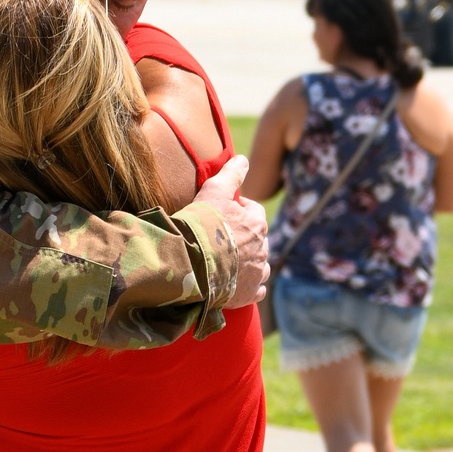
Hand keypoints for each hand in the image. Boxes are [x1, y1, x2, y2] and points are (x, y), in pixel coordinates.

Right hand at [193, 155, 269, 307]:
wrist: (189, 263)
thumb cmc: (201, 224)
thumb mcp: (214, 191)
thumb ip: (231, 174)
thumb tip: (243, 158)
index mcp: (257, 224)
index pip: (254, 211)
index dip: (239, 209)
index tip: (222, 212)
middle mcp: (262, 248)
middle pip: (257, 239)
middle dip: (243, 236)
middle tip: (220, 237)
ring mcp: (256, 272)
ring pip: (260, 264)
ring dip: (249, 261)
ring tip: (228, 262)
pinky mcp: (248, 294)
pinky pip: (256, 289)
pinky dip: (249, 285)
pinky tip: (236, 283)